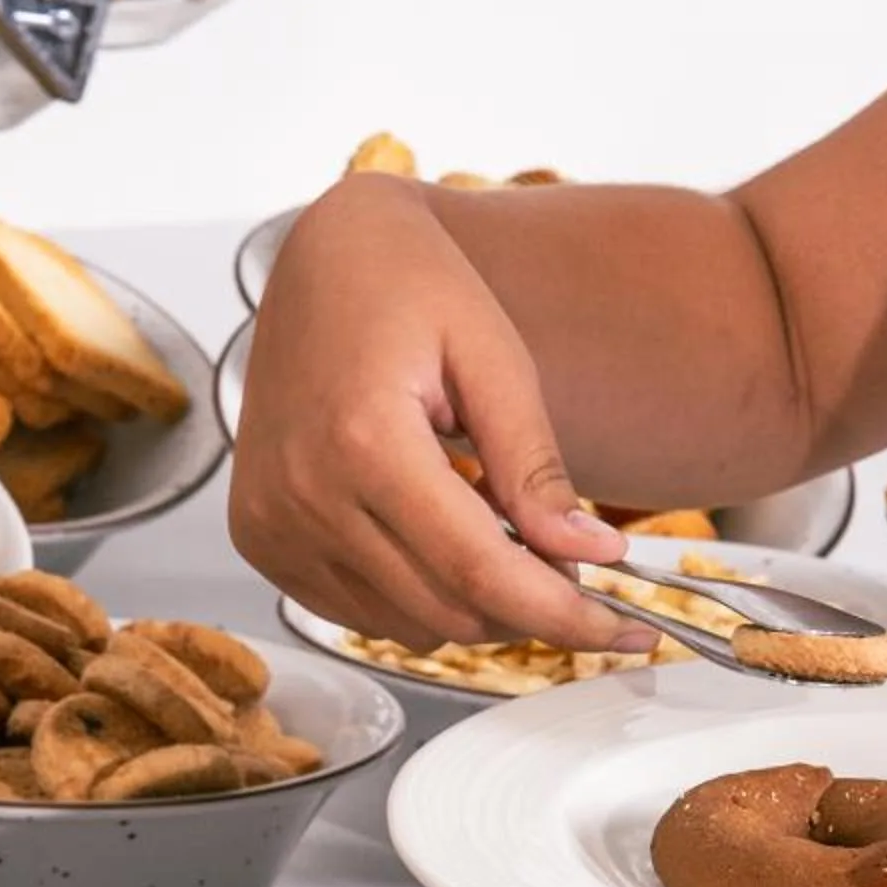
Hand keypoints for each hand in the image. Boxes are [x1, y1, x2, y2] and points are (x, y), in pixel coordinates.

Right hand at [228, 175, 654, 656]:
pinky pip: (359, 611)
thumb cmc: (408, 283)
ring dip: (471, 600)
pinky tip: (432, 529)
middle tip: (568, 559)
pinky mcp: (259, 537)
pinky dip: (415, 593)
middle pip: (448, 610)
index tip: (627, 632)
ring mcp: (272, 522)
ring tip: (490, 521)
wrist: (318, 254)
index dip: (564, 615)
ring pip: (407, 625)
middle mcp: (303, 493)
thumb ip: (535, 465)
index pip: (480, 571)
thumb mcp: (493, 356)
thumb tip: (591, 555)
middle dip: (527, 607)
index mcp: (363, 441)